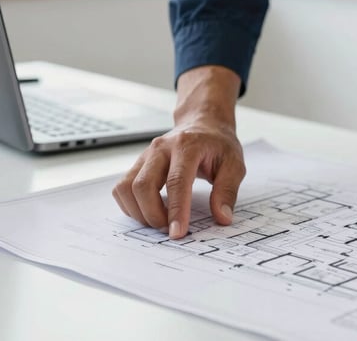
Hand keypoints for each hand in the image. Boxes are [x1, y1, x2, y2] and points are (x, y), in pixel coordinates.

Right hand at [112, 66, 243, 238]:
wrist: (202, 123)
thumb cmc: (218, 144)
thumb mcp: (234, 164)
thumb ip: (227, 191)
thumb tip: (222, 217)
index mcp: (187, 146)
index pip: (176, 181)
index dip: (175, 210)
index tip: (177, 232)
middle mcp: (161, 149)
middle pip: (143, 186)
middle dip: (153, 215)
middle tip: (170, 229)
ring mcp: (146, 155)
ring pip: (126, 188)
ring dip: (139, 212)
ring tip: (160, 221)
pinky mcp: (138, 164)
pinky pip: (122, 188)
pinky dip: (131, 206)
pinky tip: (149, 211)